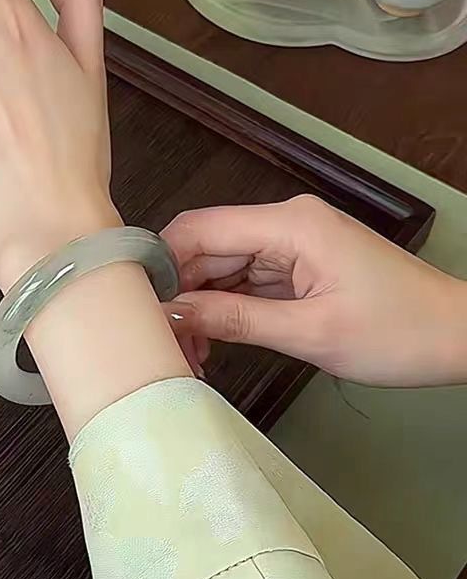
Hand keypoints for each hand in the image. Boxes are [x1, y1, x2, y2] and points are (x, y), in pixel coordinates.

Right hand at [162, 194, 466, 386]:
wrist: (458, 337)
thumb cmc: (400, 331)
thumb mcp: (311, 332)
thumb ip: (235, 319)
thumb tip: (173, 314)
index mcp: (290, 224)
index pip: (201, 229)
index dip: (164, 265)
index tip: (143, 308)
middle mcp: (285, 224)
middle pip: (206, 248)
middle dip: (180, 295)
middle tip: (167, 345)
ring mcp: (290, 244)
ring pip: (220, 267)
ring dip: (199, 307)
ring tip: (190, 354)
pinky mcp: (296, 265)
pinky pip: (243, 280)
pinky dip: (224, 310)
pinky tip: (212, 342)